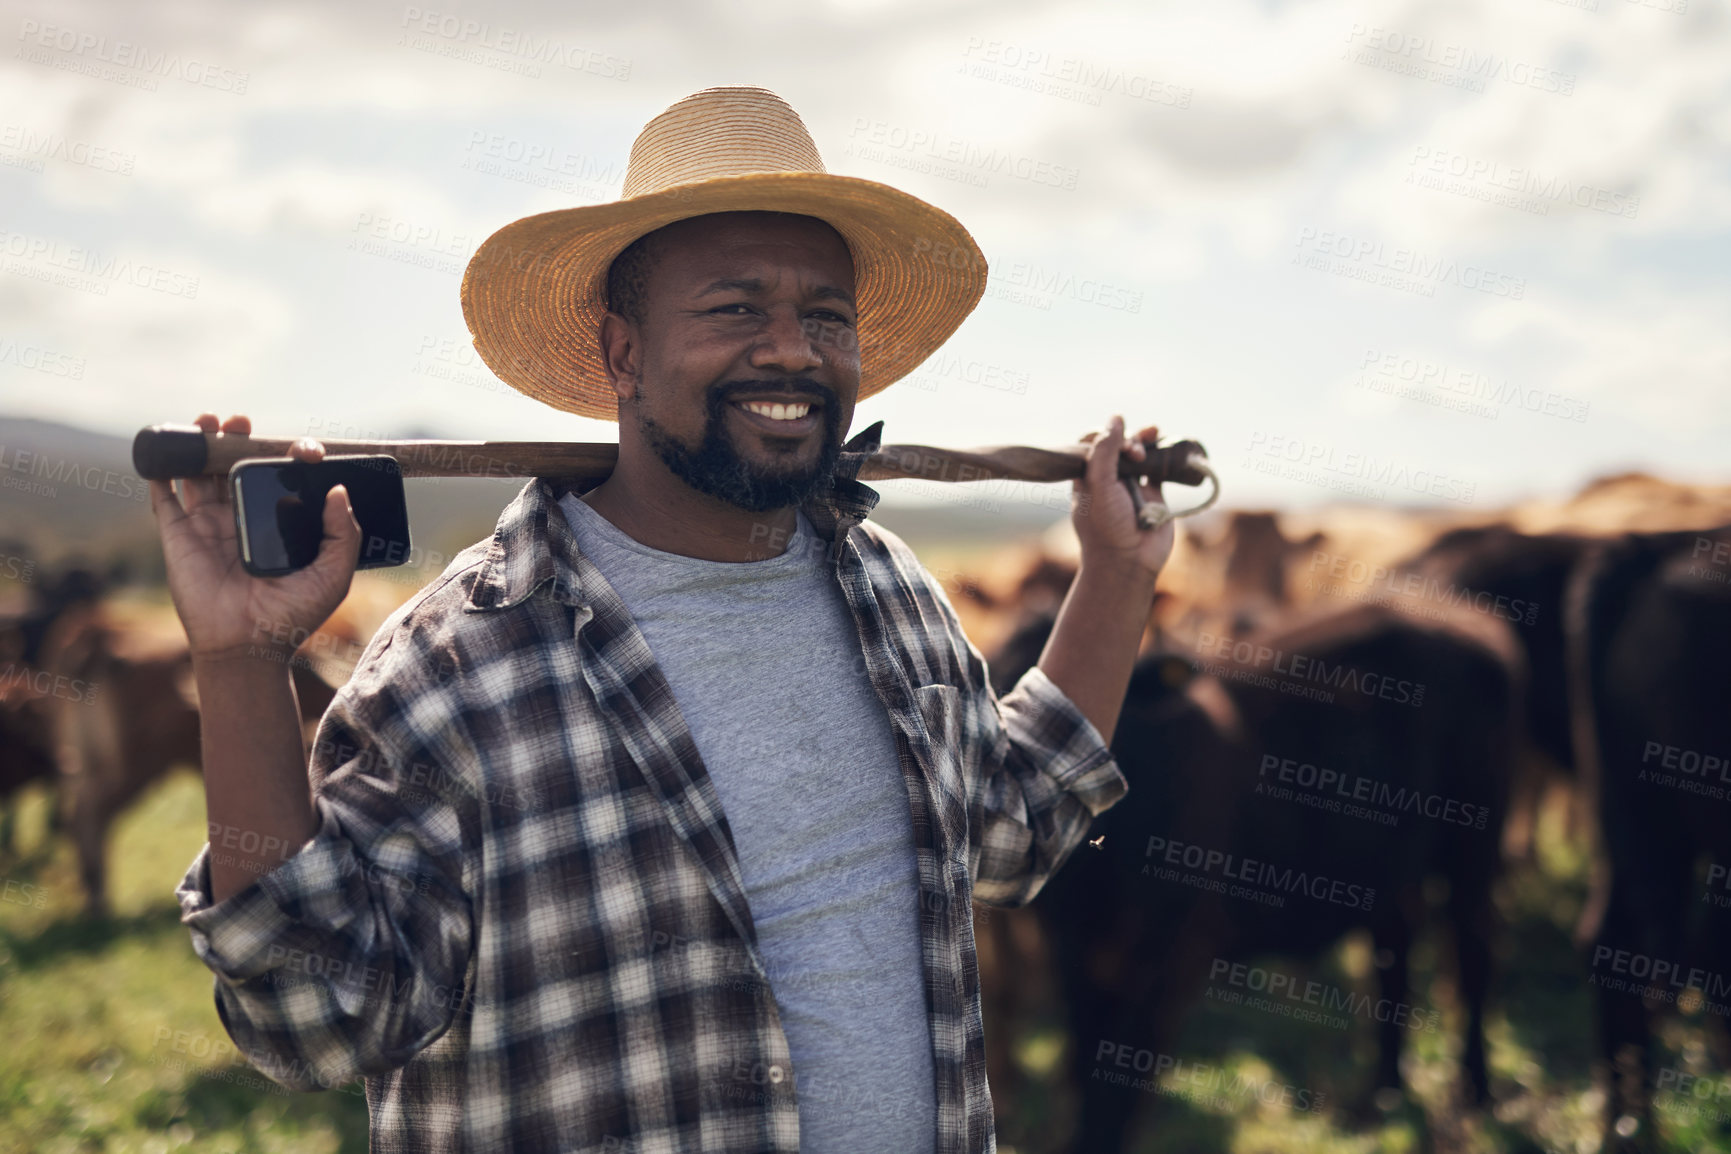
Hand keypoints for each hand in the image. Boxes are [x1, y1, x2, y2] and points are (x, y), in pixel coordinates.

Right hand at [148, 413, 361, 661]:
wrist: (249, 647)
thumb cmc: (293, 616)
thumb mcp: (334, 574)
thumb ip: (344, 533)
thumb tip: (339, 489)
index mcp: (277, 524)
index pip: (281, 479)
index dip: (289, 457)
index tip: (303, 449)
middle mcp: (242, 519)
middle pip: (235, 467)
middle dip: (238, 439)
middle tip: (243, 422)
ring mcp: (208, 525)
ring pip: (200, 474)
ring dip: (202, 445)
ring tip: (211, 421)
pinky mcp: (179, 536)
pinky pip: (164, 498)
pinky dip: (161, 471)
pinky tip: (168, 449)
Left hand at [1071, 414, 1175, 578]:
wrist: (1129, 562)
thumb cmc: (1106, 526)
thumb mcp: (1098, 485)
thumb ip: (1104, 451)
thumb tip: (1116, 418)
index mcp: (1086, 478)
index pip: (1092, 444)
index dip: (1106, 437)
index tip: (1117, 444)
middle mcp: (1108, 481)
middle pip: (1118, 446)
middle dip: (1128, 439)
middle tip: (1136, 453)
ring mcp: (1131, 487)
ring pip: (1139, 454)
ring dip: (1146, 441)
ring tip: (1154, 432)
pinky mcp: (1153, 495)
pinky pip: (1159, 469)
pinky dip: (1163, 456)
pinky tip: (1168, 445)